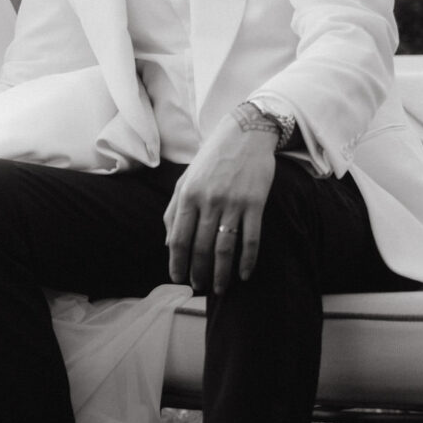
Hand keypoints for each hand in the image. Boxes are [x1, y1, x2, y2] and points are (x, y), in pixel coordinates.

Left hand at [163, 123, 278, 294]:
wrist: (245, 133)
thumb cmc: (212, 159)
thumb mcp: (186, 179)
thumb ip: (174, 210)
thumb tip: (167, 243)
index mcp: (187, 195)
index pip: (178, 238)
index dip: (176, 263)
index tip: (178, 279)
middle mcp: (208, 200)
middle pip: (200, 247)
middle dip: (198, 273)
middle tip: (199, 288)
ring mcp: (233, 202)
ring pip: (224, 247)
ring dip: (221, 273)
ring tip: (219, 289)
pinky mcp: (255, 203)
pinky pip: (251, 239)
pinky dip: (248, 260)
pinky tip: (245, 274)